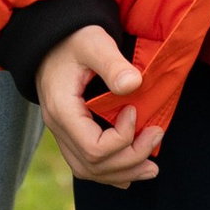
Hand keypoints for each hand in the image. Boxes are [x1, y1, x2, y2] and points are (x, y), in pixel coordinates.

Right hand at [35, 25, 163, 185]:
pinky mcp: (69, 132)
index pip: (94, 148)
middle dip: (130, 158)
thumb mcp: (94, 43)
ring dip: (122, 171)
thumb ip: (112, 64)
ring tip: (151, 167)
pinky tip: (130, 170)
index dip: (122, 138)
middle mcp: (58, 127)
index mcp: (62, 110)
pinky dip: (109, 171)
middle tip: (157, 136)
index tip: (136, 111)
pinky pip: (85, 163)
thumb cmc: (74, 37)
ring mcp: (61, 132)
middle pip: (93, 165)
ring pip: (88, 170)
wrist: (52, 37)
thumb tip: (134, 85)